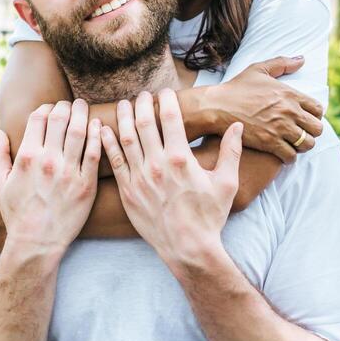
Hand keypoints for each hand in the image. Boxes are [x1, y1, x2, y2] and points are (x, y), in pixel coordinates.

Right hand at [0, 99, 101, 260]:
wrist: (37, 242)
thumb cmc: (17, 214)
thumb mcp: (0, 184)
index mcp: (26, 157)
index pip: (38, 118)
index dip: (45, 108)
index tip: (51, 108)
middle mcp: (48, 161)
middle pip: (60, 118)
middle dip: (66, 106)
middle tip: (71, 103)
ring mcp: (68, 172)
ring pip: (79, 130)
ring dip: (82, 113)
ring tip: (84, 108)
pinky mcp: (86, 185)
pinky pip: (95, 153)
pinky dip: (97, 135)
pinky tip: (98, 126)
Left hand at [101, 89, 243, 269]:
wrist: (188, 248)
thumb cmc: (209, 217)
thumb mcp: (226, 183)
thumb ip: (231, 152)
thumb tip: (236, 126)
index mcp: (181, 159)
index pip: (170, 118)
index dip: (166, 100)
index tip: (165, 92)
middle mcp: (158, 165)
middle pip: (145, 123)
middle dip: (142, 104)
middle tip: (142, 95)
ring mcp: (140, 178)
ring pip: (126, 138)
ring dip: (123, 118)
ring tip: (123, 105)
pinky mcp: (127, 192)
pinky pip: (114, 161)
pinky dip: (107, 143)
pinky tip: (103, 130)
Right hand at [212, 56, 322, 161]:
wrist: (217, 107)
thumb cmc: (237, 88)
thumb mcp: (259, 69)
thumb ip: (282, 63)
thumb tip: (302, 60)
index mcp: (290, 94)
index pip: (318, 109)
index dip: (314, 116)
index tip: (305, 119)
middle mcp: (289, 111)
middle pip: (317, 129)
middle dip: (311, 132)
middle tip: (300, 133)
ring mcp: (280, 128)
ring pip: (307, 144)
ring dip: (302, 146)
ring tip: (293, 144)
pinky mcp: (269, 143)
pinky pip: (291, 156)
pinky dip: (289, 157)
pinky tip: (282, 152)